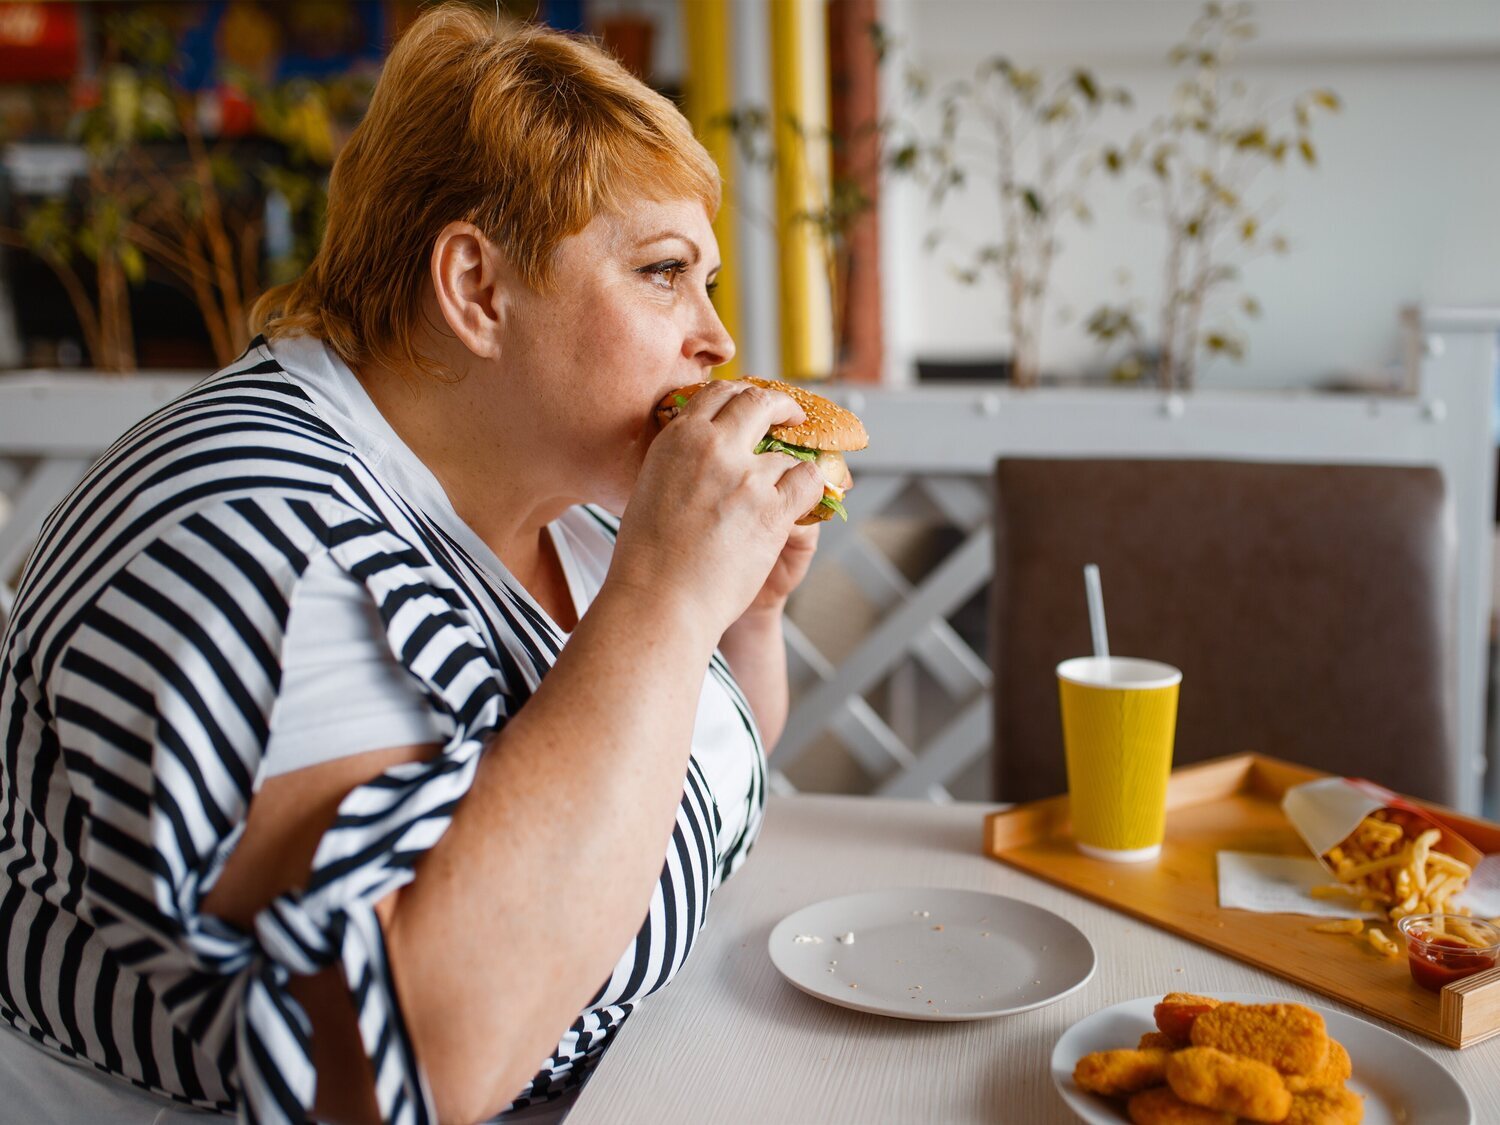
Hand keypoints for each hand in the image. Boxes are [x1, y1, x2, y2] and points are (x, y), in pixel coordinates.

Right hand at [608, 381, 825, 641]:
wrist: (659, 600)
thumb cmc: (647, 558)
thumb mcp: (650, 489)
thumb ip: (678, 461)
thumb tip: (700, 445)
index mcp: (678, 439)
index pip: (718, 393)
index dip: (742, 395)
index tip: (753, 404)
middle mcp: (712, 447)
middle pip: (758, 403)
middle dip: (780, 406)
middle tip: (791, 417)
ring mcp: (745, 477)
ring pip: (787, 453)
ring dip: (788, 470)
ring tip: (782, 491)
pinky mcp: (771, 508)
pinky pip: (807, 480)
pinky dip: (811, 488)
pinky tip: (804, 501)